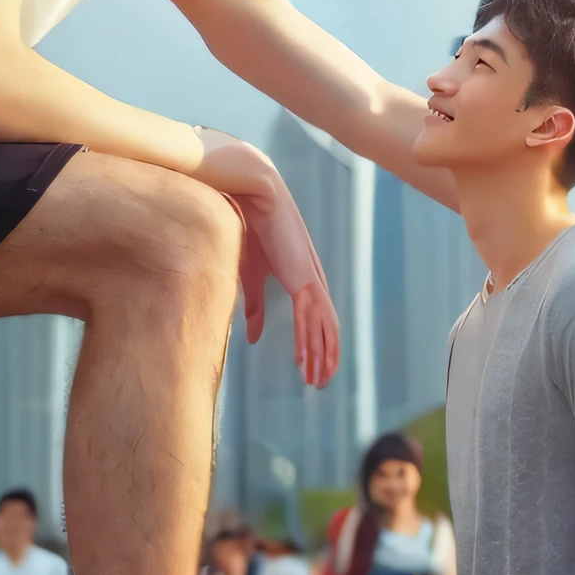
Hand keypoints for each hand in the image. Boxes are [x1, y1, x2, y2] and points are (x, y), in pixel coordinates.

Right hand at [192, 131, 339, 386]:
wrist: (251, 192)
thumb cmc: (248, 226)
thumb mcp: (249, 275)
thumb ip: (253, 306)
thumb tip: (253, 337)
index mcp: (302, 276)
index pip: (316, 317)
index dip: (316, 343)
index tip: (310, 367)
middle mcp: (311, 278)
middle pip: (325, 325)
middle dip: (324, 356)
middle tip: (319, 382)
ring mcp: (309, 277)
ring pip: (321, 325)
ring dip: (319, 354)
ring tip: (316, 380)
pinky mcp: (301, 276)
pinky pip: (309, 315)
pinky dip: (309, 339)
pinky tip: (306, 359)